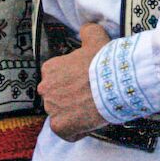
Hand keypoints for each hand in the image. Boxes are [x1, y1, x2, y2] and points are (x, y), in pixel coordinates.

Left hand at [37, 22, 111, 140]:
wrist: (113, 84)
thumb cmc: (103, 62)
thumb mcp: (96, 37)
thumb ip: (87, 31)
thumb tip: (85, 28)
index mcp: (50, 68)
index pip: (56, 77)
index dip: (72, 81)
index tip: (86, 82)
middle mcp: (46, 88)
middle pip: (56, 97)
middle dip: (69, 98)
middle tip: (89, 97)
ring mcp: (51, 109)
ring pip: (60, 114)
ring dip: (72, 115)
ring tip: (91, 111)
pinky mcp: (59, 127)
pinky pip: (65, 132)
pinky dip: (75, 131)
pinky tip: (88, 124)